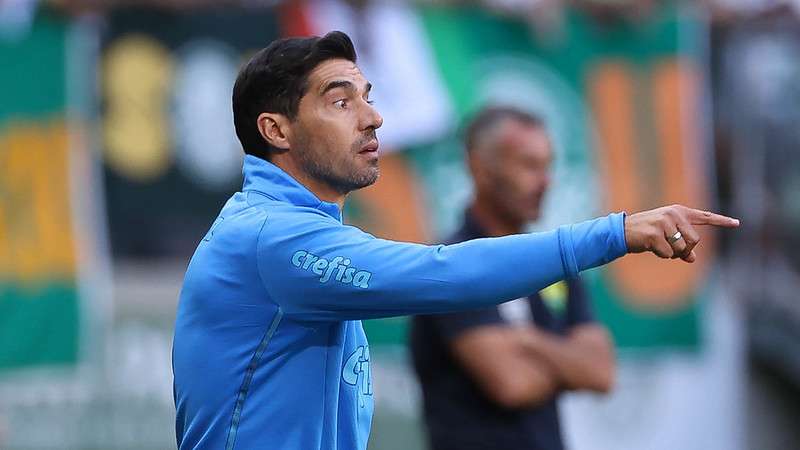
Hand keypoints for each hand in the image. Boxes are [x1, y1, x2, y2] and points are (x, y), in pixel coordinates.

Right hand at [624, 205, 738, 262]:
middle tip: (673, 250)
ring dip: (672, 254)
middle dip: (686, 250)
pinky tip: (651, 247)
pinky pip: (668, 254)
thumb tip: (692, 258)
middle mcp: (673, 214)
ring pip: (682, 248)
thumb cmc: (647, 234)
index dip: (721, 221)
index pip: (704, 216)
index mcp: (679, 212)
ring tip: (659, 246)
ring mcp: (664, 223)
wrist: (622, 231)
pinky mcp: (655, 234)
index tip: (737, 223)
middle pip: (695, 240)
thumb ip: (682, 245)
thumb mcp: (666, 236)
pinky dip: (661, 255)